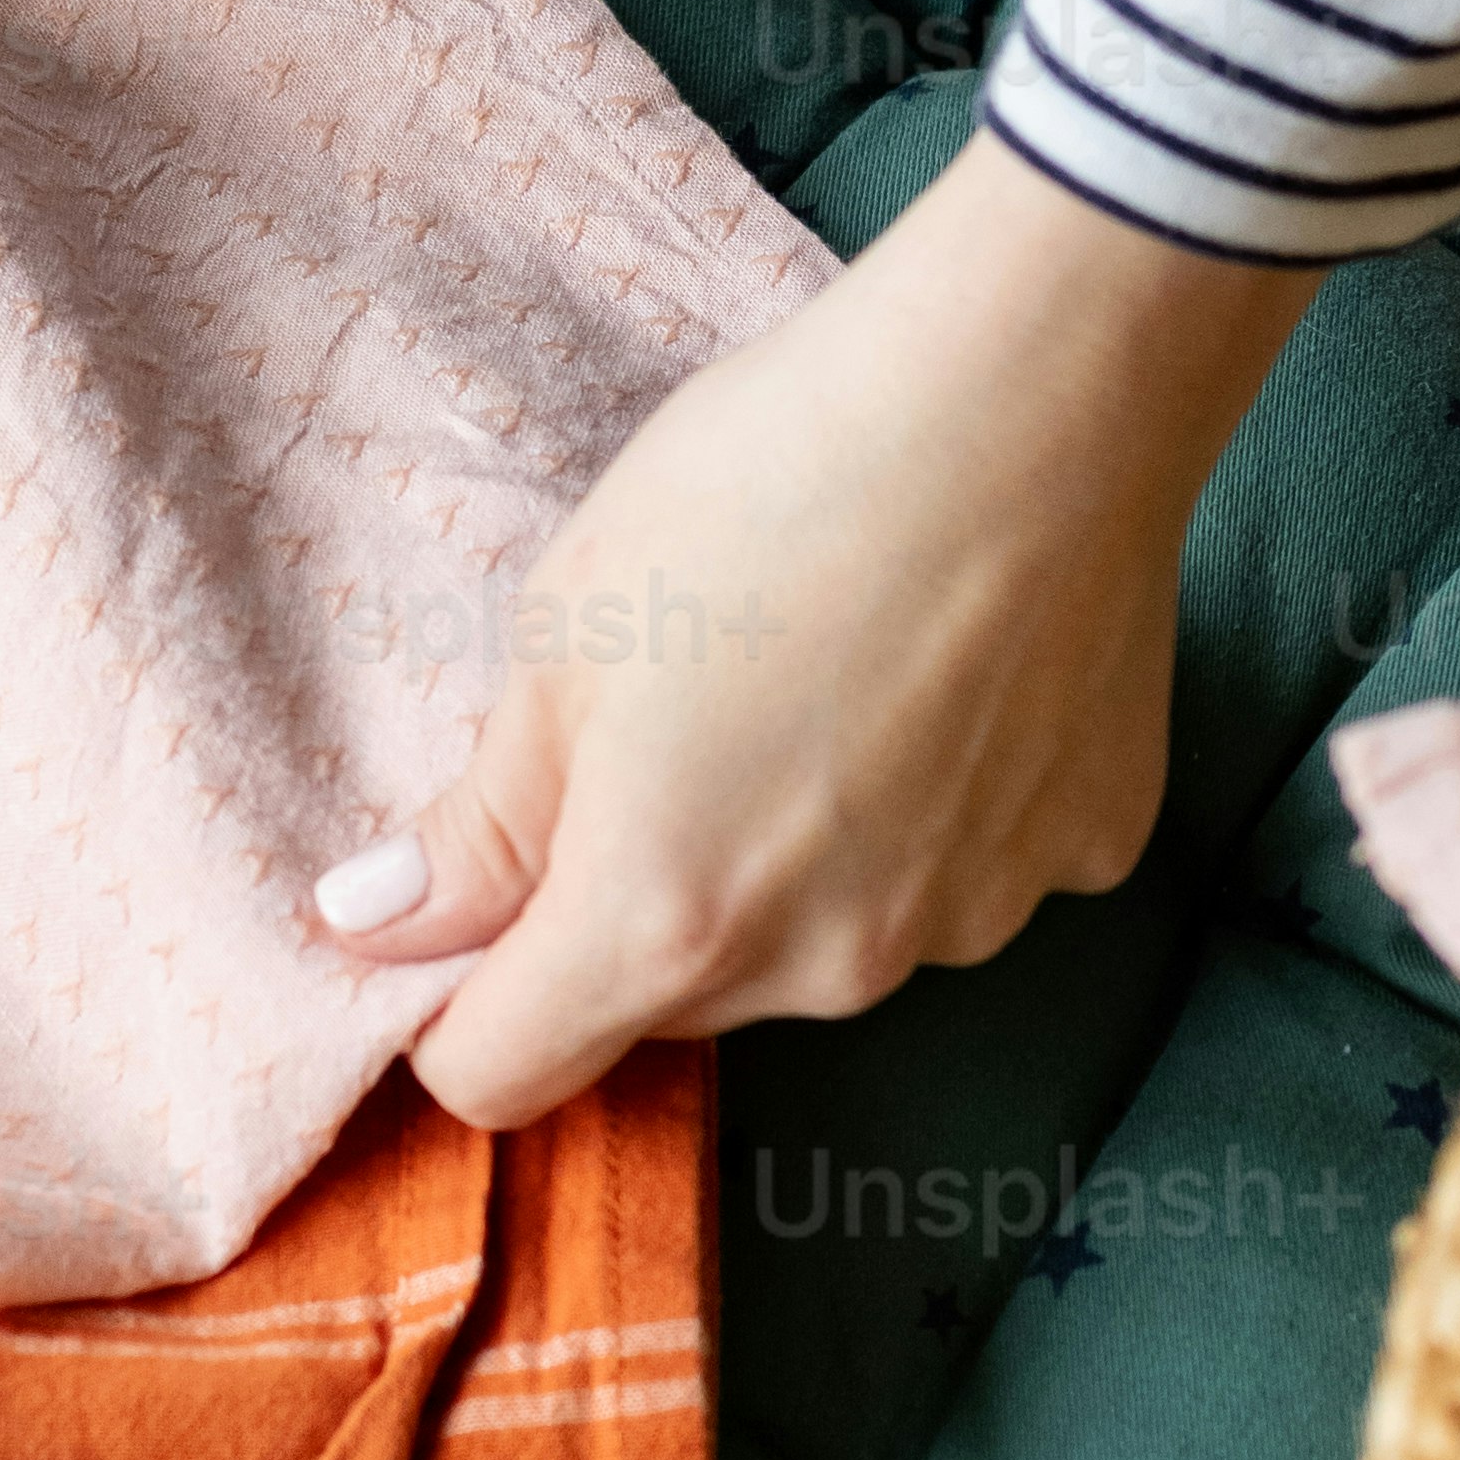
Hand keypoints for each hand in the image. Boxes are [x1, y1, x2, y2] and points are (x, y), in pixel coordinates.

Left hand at [308, 135, 1316, 1119]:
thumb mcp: (565, 633)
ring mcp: (968, 922)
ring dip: (796, 863)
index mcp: (659, 923)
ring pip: (827, 942)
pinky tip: (951, 676)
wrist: (1028, 386)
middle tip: (671, 720)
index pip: (505, 1074)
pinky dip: (941, 811)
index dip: (462, 1003)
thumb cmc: (767, 485)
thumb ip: (478, 819)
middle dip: (639, 902)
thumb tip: (377, 924)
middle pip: (673, 1000)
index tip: (481, 903)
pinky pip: (970, 872)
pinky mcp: (1083, 853)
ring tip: (825, 674)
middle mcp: (821, 968)